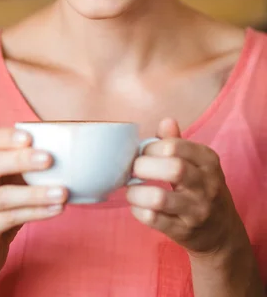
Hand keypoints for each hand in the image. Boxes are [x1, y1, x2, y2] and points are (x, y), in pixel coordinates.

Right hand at [0, 127, 67, 285]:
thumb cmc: (1, 208)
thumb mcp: (10, 182)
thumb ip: (25, 167)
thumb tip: (63, 150)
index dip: (4, 137)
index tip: (29, 137)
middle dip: (21, 160)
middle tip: (49, 159)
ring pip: (2, 196)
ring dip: (35, 193)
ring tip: (62, 192)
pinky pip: (8, 219)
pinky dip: (35, 213)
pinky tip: (55, 209)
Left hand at [127, 118, 243, 255]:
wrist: (222, 233)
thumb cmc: (203, 189)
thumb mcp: (198, 164)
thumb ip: (178, 142)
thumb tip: (165, 121)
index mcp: (208, 161)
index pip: (174, 146)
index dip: (151, 147)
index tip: (141, 152)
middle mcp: (206, 185)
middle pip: (171, 169)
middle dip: (143, 167)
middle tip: (133, 170)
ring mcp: (197, 211)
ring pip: (159, 198)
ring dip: (136, 193)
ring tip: (130, 190)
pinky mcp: (184, 231)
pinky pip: (154, 220)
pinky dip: (138, 211)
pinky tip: (137, 206)